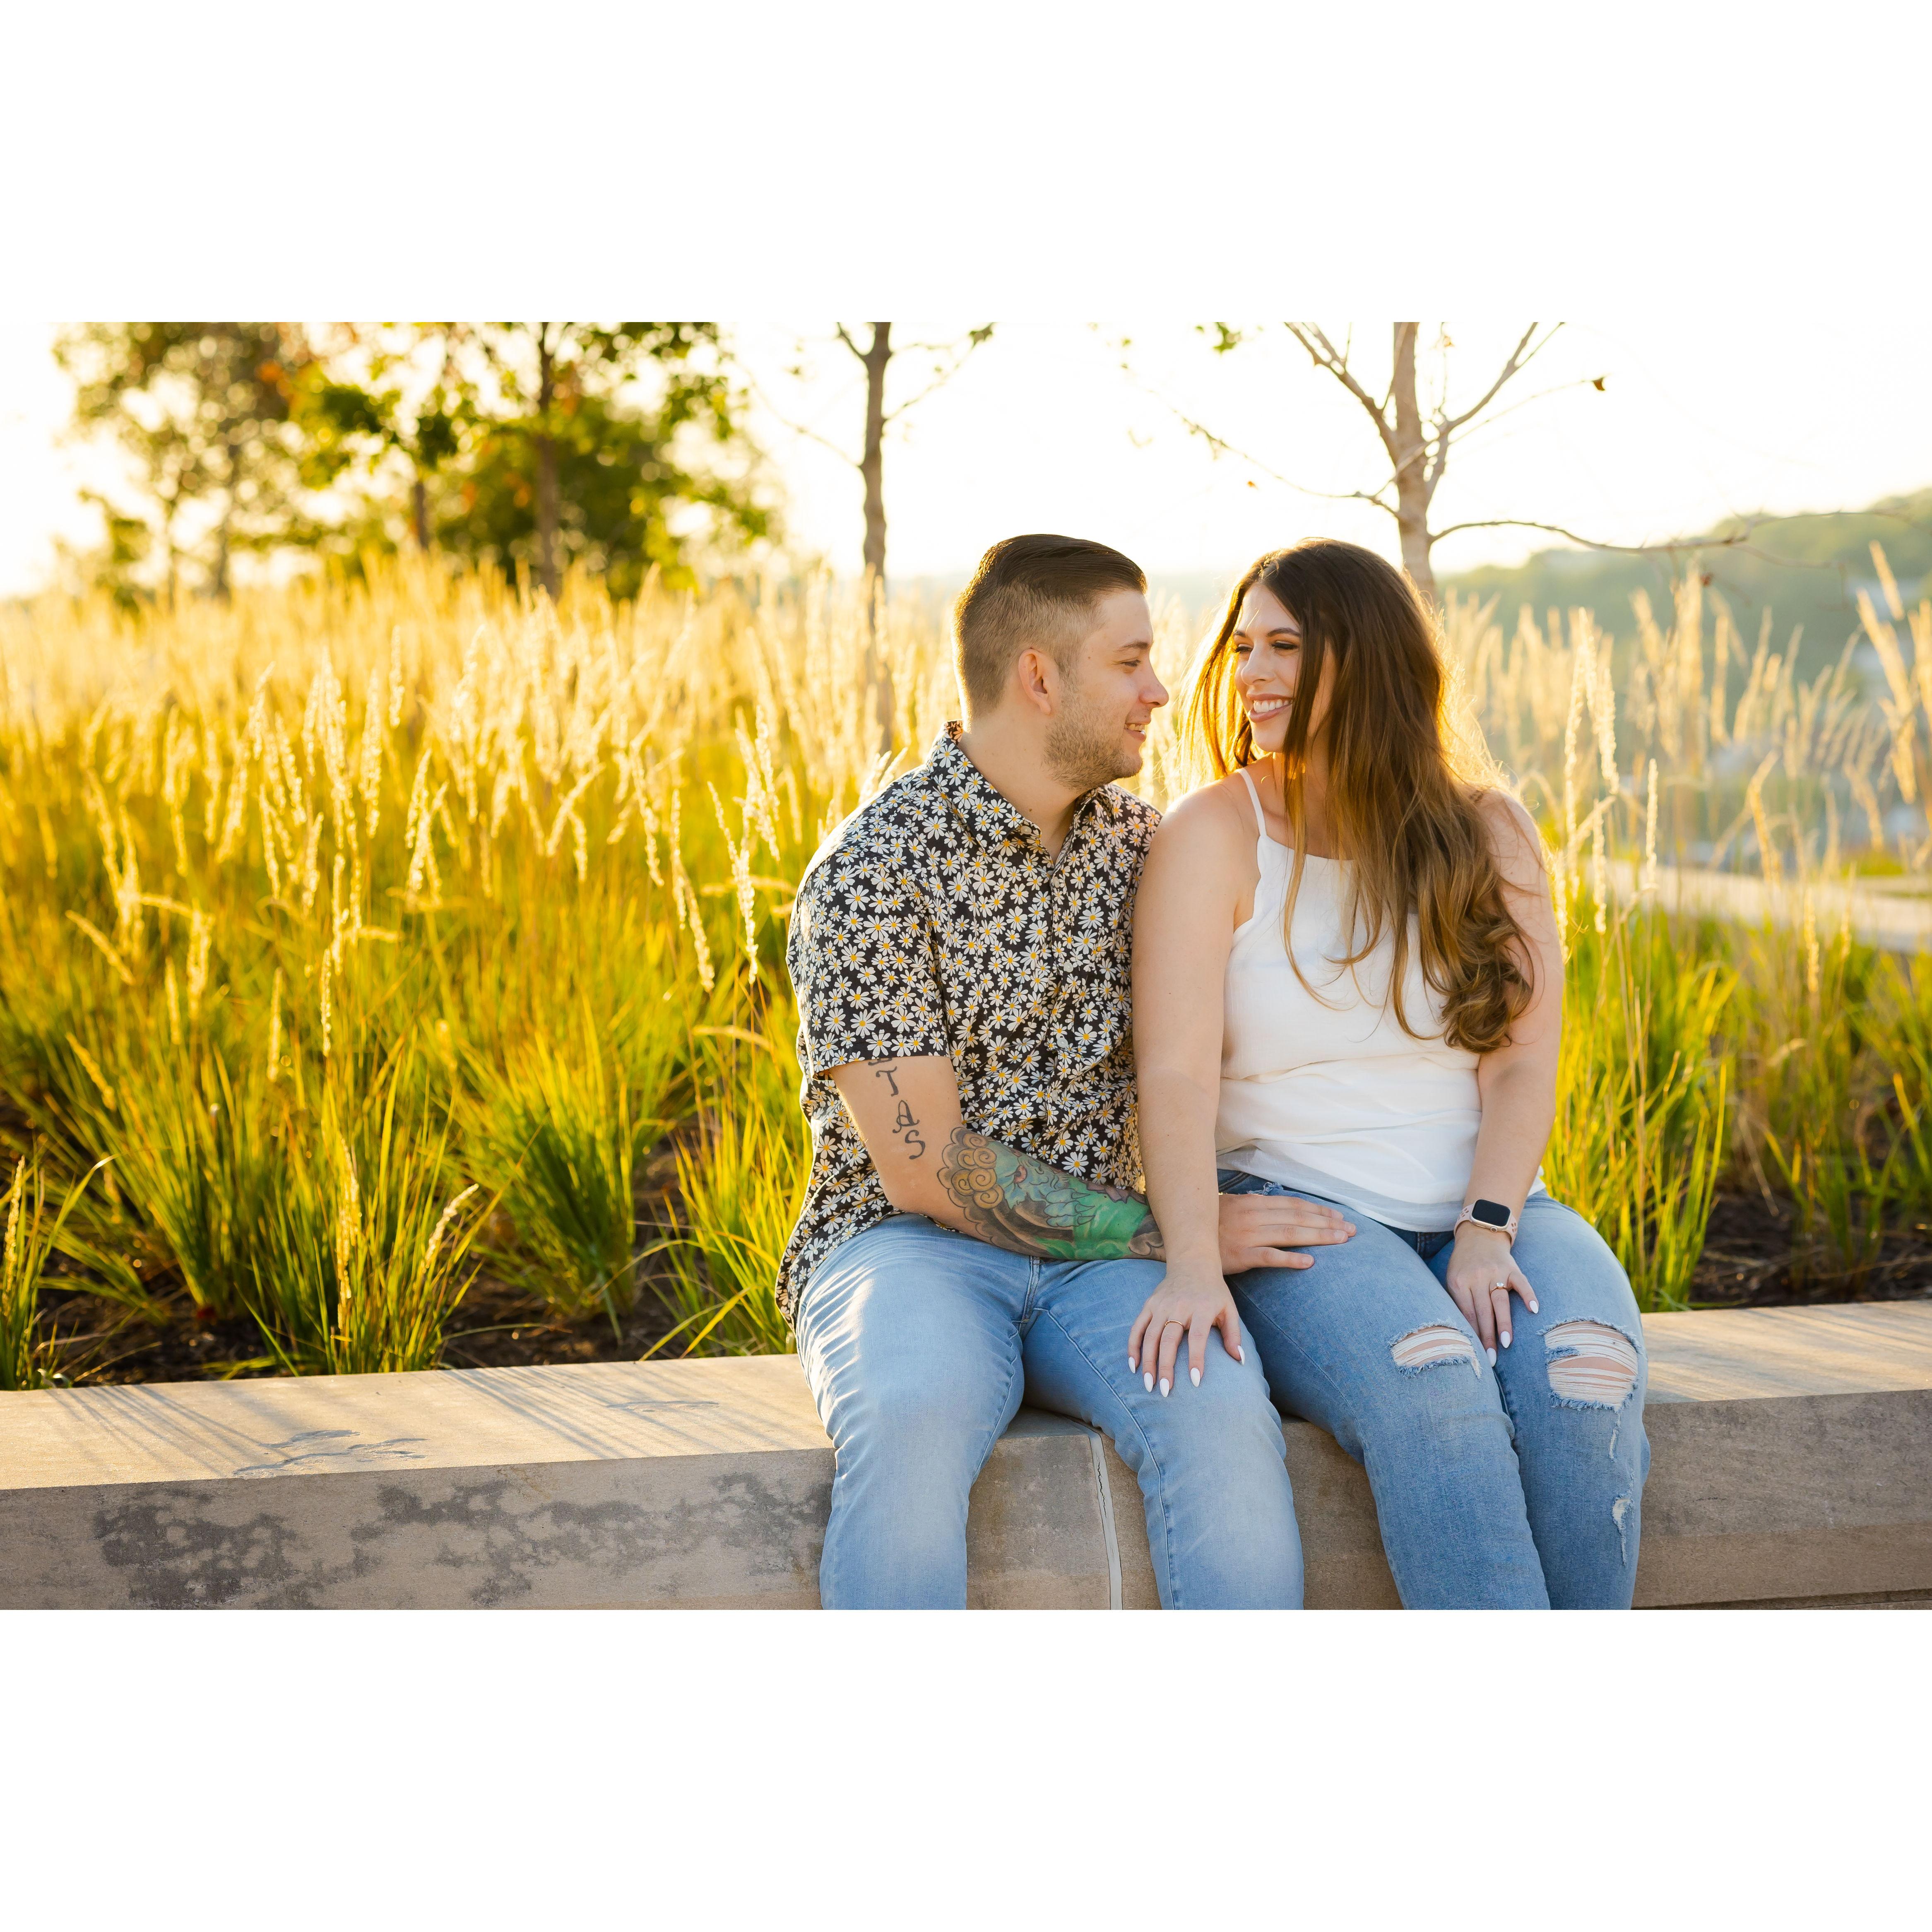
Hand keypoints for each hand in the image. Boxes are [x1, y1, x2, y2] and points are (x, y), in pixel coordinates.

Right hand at [1127, 1262, 1244, 1395]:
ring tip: (1149, 1385)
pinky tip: (1133, 1366)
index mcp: (1202, 1308)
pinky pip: (1137, 1327)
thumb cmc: (1214, 1291)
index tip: (1195, 1381)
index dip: (1196, 1359)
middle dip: (1166, 1366)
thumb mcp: (1229, 1309)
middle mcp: (1179, 1306)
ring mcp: (1161, 1305)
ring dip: (1148, 1361)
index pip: (1197, 1337)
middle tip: (1165, 1391)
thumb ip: (1234, 1334)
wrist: (1193, 1262)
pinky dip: (1133, 1346)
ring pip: (1150, 1335)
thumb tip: (1240, 1361)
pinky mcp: (1149, 1304)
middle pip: (1169, 1339)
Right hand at [1215, 1190, 1354, 1272]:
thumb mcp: (1233, 1207)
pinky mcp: (1240, 1255)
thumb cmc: (1209, 1224)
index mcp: (1253, 1203)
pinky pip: (1269, 1256)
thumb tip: (1280, 1207)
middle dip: (1327, 1222)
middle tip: (1352, 1230)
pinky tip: (1310, 1262)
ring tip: (1341, 1240)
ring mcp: (1247, 1235)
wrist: (1181, 1237)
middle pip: (1298, 1217)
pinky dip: (1291, 1258)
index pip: (1293, 1205)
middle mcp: (1253, 1216)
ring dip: (1319, 1236)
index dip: (1318, 1210)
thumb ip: (1256, 1207)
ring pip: (1290, 1233)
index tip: (1340, 1216)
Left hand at [1443, 1224, 1538, 1361]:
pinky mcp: (1513, 1267)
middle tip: (1491, 1358)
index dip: (1473, 1334)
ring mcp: (1497, 1272)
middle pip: (1483, 1311)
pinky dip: (1528, 1296)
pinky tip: (1534, 1310)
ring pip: (1501, 1301)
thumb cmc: (1464, 1264)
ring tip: (1507, 1343)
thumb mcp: (1454, 1280)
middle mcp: (1478, 1277)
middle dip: (1487, 1336)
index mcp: (1460, 1282)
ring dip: (1504, 1323)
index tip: (1477, 1354)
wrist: (1479, 1235)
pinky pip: (1522, 1283)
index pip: (1467, 1313)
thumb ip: (1459, 1302)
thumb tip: (1466, 1333)